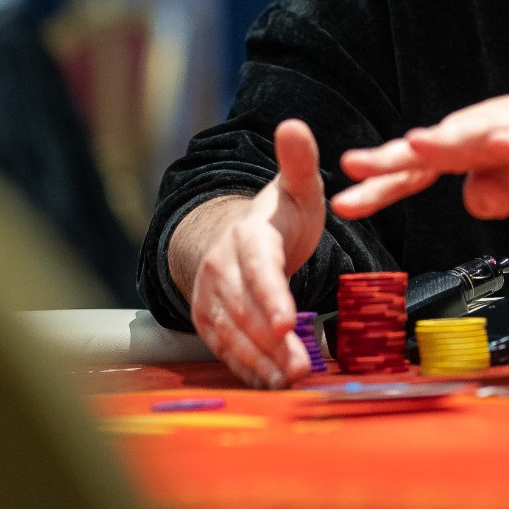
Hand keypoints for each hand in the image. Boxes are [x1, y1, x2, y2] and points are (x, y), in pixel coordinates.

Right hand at [182, 119, 325, 387]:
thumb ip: (299, 163)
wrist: (239, 236)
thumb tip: (294, 124)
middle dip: (271, 342)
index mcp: (248, 235)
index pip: (259, 268)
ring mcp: (211, 295)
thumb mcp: (297, 188)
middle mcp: (223, 267)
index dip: (270, 296)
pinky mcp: (208, 319)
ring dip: (260, 361)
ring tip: (290, 380)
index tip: (286, 321)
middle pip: (246, 309)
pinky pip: (225, 347)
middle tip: (300, 366)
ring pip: (233, 334)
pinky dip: (246, 368)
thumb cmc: (280, 215)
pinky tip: (270, 384)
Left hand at [331, 77, 508, 220]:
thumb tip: (476, 204)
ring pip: (473, 133)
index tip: (344, 202)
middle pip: (431, 148)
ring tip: (415, 146)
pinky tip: (500, 144)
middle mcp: (482, 130)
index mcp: (467, 148)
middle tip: (355, 166)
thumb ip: (489, 196)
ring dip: (444, 140)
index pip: (416, 171)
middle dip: (392, 158)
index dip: (380, 186)